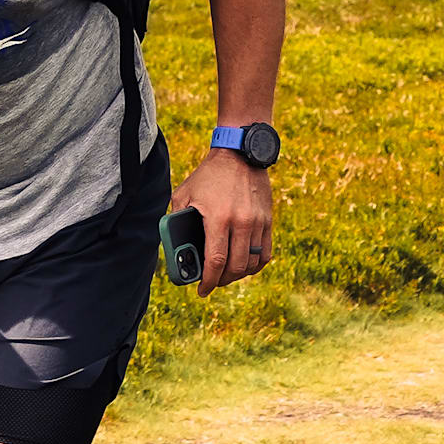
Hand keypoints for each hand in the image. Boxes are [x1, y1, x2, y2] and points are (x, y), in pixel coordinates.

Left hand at [174, 149, 273, 295]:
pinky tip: (245, 266)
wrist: (240, 153)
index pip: (215, 260)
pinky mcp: (268, 220)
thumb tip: (175, 246)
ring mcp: (258, 222)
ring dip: (238, 275)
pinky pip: (266, 254)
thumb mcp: (184, 194)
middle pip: (235, 267)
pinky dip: (255, 265)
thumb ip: (176, 219)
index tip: (202, 290)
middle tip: (212, 282)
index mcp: (218, 217)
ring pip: (252, 264)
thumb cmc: (208, 175)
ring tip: (227, 274)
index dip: (208, 281)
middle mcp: (241, 222)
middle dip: (222, 280)